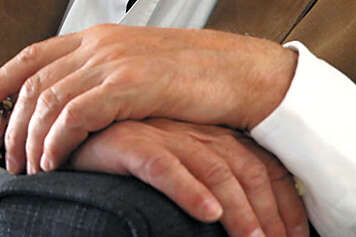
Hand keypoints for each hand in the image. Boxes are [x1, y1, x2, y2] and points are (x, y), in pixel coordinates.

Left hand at [0, 24, 296, 173]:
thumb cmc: (200, 77)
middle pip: (33, 79)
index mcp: (101, 36)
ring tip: (26, 167)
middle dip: (10, 119)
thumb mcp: (144, 69)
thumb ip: (110, 78)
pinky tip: (54, 162)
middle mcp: (101, 43)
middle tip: (2, 153)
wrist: (243, 73)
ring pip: (48, 98)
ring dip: (30, 137)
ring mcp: (114, 61)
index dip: (0, 75)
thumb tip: (84, 102)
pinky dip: (58, 141)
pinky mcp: (130, 85)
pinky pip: (76, 115)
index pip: (35, 53)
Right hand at [67, 118, 307, 236]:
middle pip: (247, 169)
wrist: (69, 130)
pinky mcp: (128, 139)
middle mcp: (193, 130)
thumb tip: (244, 224)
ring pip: (214, 168)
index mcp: (212, 134)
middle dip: (271, 215)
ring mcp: (163, 132)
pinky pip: (163, 164)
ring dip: (239, 210)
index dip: (286, 205)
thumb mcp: (178, 166)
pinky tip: (205, 213)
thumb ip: (207, 184)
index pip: (264, 166)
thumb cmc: (124, 155)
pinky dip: (188, 189)